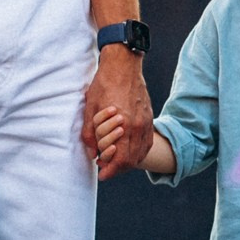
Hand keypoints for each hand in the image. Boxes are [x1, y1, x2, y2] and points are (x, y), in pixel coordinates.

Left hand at [84, 47, 152, 178]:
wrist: (123, 64)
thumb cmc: (104, 84)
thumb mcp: (90, 108)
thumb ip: (90, 133)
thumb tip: (92, 154)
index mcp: (124, 124)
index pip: (122, 159)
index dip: (111, 170)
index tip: (102, 174)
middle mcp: (138, 126)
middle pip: (133, 159)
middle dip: (119, 168)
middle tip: (106, 168)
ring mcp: (146, 121)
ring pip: (142, 152)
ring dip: (130, 161)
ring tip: (116, 161)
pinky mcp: (149, 117)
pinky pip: (148, 141)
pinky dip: (139, 151)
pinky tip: (130, 151)